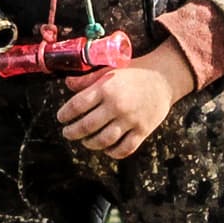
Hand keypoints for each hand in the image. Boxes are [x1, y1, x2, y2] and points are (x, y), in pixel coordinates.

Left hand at [57, 41, 196, 158]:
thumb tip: (67, 84)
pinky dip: (113, 152)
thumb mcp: (109, 70)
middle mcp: (117, 106)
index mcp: (106, 88)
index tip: (60, 118)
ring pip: (104, 140)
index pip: (78, 105)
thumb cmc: (133, 72)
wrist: (163, 78)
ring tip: (84, 141)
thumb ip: (87, 79)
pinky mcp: (143, 130)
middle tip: (67, 133)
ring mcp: (131, 120)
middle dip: (73, 132)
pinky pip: (126, 148)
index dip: (65, 114)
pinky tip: (106, 149)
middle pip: (88, 125)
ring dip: (90, 144)